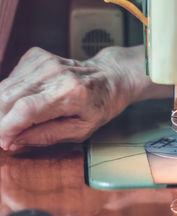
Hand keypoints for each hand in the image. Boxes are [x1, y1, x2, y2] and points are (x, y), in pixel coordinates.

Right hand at [0, 47, 142, 150]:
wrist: (110, 77)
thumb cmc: (99, 106)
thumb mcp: (81, 130)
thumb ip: (47, 136)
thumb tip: (14, 140)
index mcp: (71, 93)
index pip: (25, 110)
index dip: (7, 128)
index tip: (3, 141)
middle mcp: (55, 73)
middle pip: (8, 96)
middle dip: (1, 120)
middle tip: (6, 135)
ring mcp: (44, 61)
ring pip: (5, 87)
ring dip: (3, 108)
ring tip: (17, 121)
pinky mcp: (36, 56)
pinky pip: (11, 78)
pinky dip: (11, 94)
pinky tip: (26, 101)